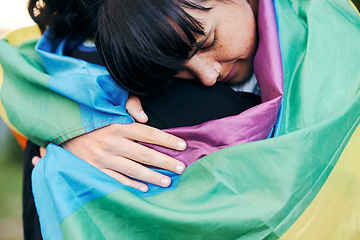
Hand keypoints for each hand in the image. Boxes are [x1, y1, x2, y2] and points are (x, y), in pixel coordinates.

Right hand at [41, 95, 186, 192]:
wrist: (62, 129)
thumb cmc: (92, 117)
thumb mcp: (109, 105)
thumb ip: (129, 105)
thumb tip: (145, 116)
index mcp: (118, 125)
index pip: (149, 133)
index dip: (167, 140)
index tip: (182, 145)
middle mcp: (112, 142)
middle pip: (144, 153)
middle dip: (165, 162)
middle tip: (180, 168)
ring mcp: (103, 158)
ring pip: (132, 169)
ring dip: (151, 176)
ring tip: (167, 181)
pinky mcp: (94, 169)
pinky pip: (115, 180)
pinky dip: (130, 185)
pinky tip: (144, 188)